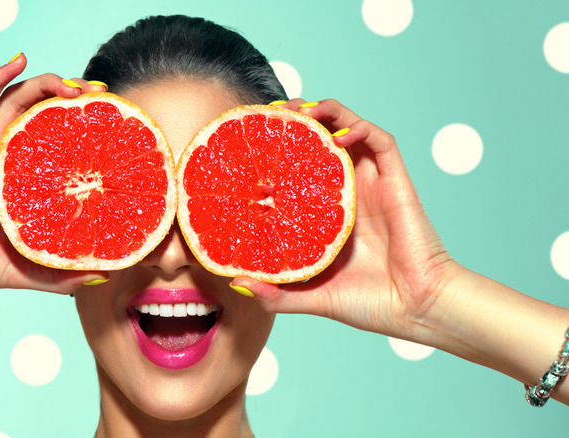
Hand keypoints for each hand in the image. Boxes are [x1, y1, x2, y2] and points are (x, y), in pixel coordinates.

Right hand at [0, 54, 108, 293]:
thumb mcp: (29, 271)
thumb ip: (62, 274)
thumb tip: (104, 277)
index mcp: (24, 183)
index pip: (60, 146)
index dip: (85, 132)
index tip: (115, 127)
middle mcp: (8, 158)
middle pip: (45, 115)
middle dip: (74, 100)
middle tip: (102, 97)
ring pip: (19, 100)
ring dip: (47, 84)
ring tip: (76, 86)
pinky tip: (19, 60)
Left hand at [232, 98, 459, 339]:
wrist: (414, 310)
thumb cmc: (368, 303)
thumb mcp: (309, 295)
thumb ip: (274, 292)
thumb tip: (235, 282)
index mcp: (327, 212)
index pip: (299, 167)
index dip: (278, 149)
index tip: (250, 141)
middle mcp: (348, 190)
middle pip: (322, 139)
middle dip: (297, 120)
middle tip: (269, 115)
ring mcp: (372, 183)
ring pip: (349, 130)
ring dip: (325, 112)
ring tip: (298, 110)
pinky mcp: (396, 181)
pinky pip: (380, 141)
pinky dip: (359, 128)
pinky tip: (336, 134)